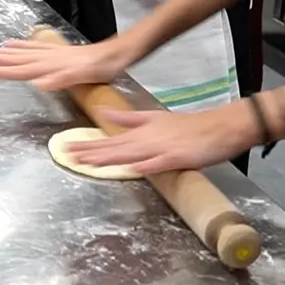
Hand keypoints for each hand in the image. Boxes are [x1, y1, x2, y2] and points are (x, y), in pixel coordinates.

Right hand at [0, 37, 134, 89]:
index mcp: (50, 66)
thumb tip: (39, 84)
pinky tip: (13, 43)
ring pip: (21, 53)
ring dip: (3, 52)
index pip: (19, 70)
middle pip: (15, 59)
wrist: (119, 52)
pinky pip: (34, 47)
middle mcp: (48, 58)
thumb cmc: (104, 67)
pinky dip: (21, 45)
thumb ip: (62, 78)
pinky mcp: (59, 51)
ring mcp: (53, 53)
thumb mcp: (86, 75)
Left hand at [57, 105, 257, 173]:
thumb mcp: (153, 118)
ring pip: (131, 154)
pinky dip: (146, 165)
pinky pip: (160, 162)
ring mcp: (161, 148)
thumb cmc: (185, 127)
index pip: (109, 141)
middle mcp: (147, 139)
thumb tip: (103, 116)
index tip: (67, 148)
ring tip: (88, 162)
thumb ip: (128, 119)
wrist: (217, 128)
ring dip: (109, 158)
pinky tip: (132, 168)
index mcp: (141, 132)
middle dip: (91, 152)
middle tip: (67, 155)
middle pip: (114, 148)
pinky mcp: (177, 157)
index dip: (89, 145)